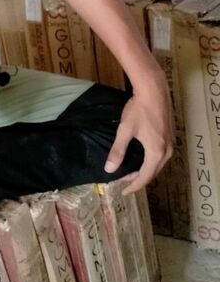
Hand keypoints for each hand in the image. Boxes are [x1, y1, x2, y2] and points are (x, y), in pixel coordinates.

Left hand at [104, 74, 173, 194]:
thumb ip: (117, 151)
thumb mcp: (125, 130)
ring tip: (132, 172)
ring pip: (159, 164)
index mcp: (156, 153)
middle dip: (139, 179)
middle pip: (153, 172)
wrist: (154, 90)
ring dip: (146, 170)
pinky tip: (142, 158)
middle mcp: (167, 151)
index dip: (133, 186)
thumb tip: (109, 169)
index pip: (145, 177)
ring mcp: (171, 143)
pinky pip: (162, 155)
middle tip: (124, 182)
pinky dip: (151, 161)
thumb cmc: (138, 110)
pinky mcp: (171, 136)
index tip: (123, 191)